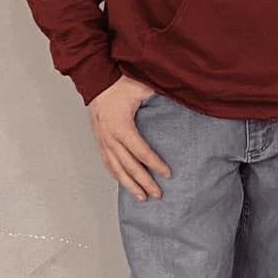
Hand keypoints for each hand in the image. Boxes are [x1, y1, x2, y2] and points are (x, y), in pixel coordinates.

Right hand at [89, 74, 172, 201]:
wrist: (96, 79)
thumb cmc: (118, 83)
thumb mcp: (141, 88)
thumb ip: (159, 97)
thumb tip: (181, 99)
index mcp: (121, 126)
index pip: (141, 152)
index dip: (155, 164)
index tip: (167, 174)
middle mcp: (110, 137)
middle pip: (129, 166)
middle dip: (144, 182)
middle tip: (158, 194)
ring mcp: (102, 140)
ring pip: (116, 169)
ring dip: (130, 184)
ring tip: (142, 197)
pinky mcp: (99, 140)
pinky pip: (107, 163)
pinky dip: (116, 175)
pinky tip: (124, 183)